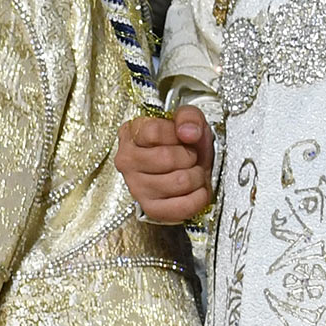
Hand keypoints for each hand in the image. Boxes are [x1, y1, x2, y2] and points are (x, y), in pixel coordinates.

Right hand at [115, 108, 214, 223]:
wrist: (188, 165)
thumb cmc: (183, 142)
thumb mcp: (188, 119)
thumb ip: (189, 117)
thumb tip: (188, 132)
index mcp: (131, 134)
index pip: (154, 132)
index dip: (176, 134)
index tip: (182, 136)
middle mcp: (127, 161)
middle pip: (167, 158)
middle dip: (190, 156)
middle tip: (190, 156)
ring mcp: (136, 187)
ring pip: (179, 181)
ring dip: (197, 176)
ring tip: (193, 172)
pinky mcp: (151, 208)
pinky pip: (183, 206)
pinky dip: (198, 197)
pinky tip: (196, 189)